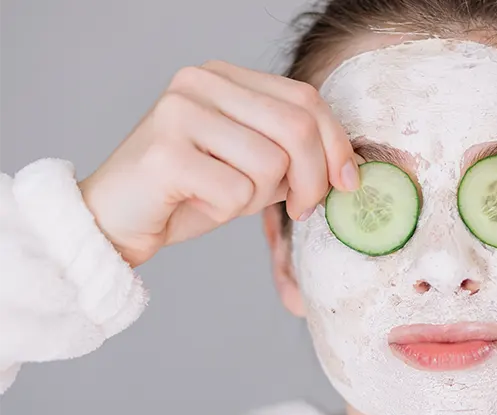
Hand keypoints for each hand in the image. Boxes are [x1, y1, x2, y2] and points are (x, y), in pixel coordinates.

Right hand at [79, 61, 358, 266]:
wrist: (114, 222)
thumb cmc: (187, 193)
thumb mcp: (250, 164)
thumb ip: (290, 152)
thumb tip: (347, 168)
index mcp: (223, 77)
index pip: (305, 99)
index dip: (337, 143)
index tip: (347, 182)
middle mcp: (199, 82)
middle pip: (297, 127)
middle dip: (313, 179)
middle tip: (303, 209)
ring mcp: (179, 112)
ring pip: (271, 163)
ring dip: (259, 197)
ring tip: (225, 198)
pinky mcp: (165, 153)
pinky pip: (236, 192)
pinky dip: (228, 211)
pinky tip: (197, 203)